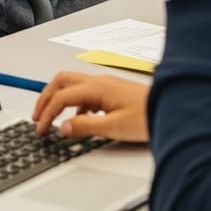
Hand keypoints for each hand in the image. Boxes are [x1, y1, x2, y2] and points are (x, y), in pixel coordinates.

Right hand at [32, 72, 149, 141]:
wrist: (173, 109)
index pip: (61, 96)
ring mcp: (106, 84)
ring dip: (59, 99)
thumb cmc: (149, 116)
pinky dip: (74, 104)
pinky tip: (79, 120)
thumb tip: (64, 127)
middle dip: (45, 98)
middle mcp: (99, 81)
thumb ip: (86, 126)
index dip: (47, 113)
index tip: (41, 129)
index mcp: (97, 87)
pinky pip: (85, 92)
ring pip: (72, 85)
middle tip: (37, 116)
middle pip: (61, 81)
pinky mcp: (112, 91)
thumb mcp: (114, 127)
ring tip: (53, 118)